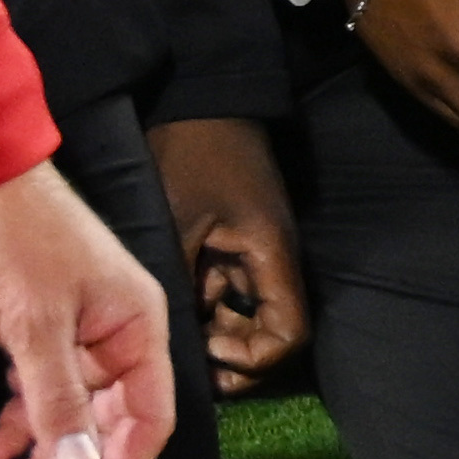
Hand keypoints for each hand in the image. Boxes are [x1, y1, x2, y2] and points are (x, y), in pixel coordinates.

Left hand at [0, 160, 180, 458]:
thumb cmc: (11, 242)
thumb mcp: (33, 325)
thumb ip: (59, 400)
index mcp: (137, 330)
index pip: (147, 421)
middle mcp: (117, 339)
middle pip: (108, 428)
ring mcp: (78, 338)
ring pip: (70, 418)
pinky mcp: (40, 335)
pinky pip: (40, 397)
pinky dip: (17, 427)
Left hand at [147, 111, 307, 387]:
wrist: (202, 99)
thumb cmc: (192, 155)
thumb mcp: (177, 222)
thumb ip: (180, 281)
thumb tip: (170, 338)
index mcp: (272, 255)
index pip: (289, 334)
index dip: (254, 358)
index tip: (208, 351)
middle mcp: (273, 260)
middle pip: (271, 330)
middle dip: (232, 351)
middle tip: (186, 357)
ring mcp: (256, 251)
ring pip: (246, 311)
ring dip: (213, 326)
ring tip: (170, 326)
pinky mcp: (237, 241)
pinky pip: (229, 287)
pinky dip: (204, 302)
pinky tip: (172, 297)